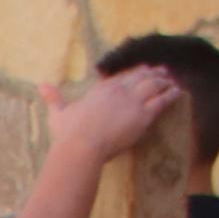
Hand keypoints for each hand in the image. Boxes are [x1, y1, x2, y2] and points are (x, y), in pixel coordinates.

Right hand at [46, 65, 184, 164]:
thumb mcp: (59, 113)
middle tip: (163, 72)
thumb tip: (41, 85)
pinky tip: (178, 92)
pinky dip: (171, 94)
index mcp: (101, 90)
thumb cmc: (69, 133)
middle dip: (153, 73)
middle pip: (141, 77)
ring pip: (154, 85)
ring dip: (165, 81)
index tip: (142, 71)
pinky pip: (162, 100)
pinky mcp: (143, 115)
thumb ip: (53, 98)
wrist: (81, 146)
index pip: (122, 76)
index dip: (134, 73)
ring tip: (172, 81)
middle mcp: (119, 91)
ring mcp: (133, 102)